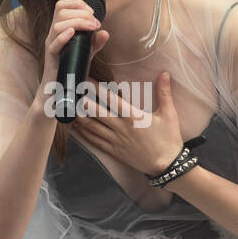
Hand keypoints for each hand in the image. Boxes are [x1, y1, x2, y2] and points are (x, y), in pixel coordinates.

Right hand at [38, 0, 109, 106]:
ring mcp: (51, 45)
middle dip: (81, 12)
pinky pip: (53, 44)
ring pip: (57, 25)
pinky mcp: (51, 59)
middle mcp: (53, 34)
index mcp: (59, 29)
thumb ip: (94, 43)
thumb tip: (105, 33)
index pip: (61, 6)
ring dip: (77, 22)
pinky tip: (73, 33)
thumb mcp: (85, 53)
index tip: (92, 12)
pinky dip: (63, 36)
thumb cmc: (70, 69)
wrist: (57, 91)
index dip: (77, 3)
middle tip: (95, 23)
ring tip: (92, 28)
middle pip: (60, 11)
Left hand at [70, 70, 184, 177]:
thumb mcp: (169, 114)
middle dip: (82, 101)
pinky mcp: (114, 151)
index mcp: (133, 117)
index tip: (86, 81)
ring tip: (68, 107)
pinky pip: (95, 142)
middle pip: (96, 112)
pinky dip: (84, 134)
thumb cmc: (169, 139)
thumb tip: (164, 73)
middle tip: (71, 92)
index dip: (97, 89)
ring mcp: (116, 141)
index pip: (111, 100)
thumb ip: (164, 92)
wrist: (167, 165)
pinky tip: (76, 128)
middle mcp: (121, 128)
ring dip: (80, 117)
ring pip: (92, 127)